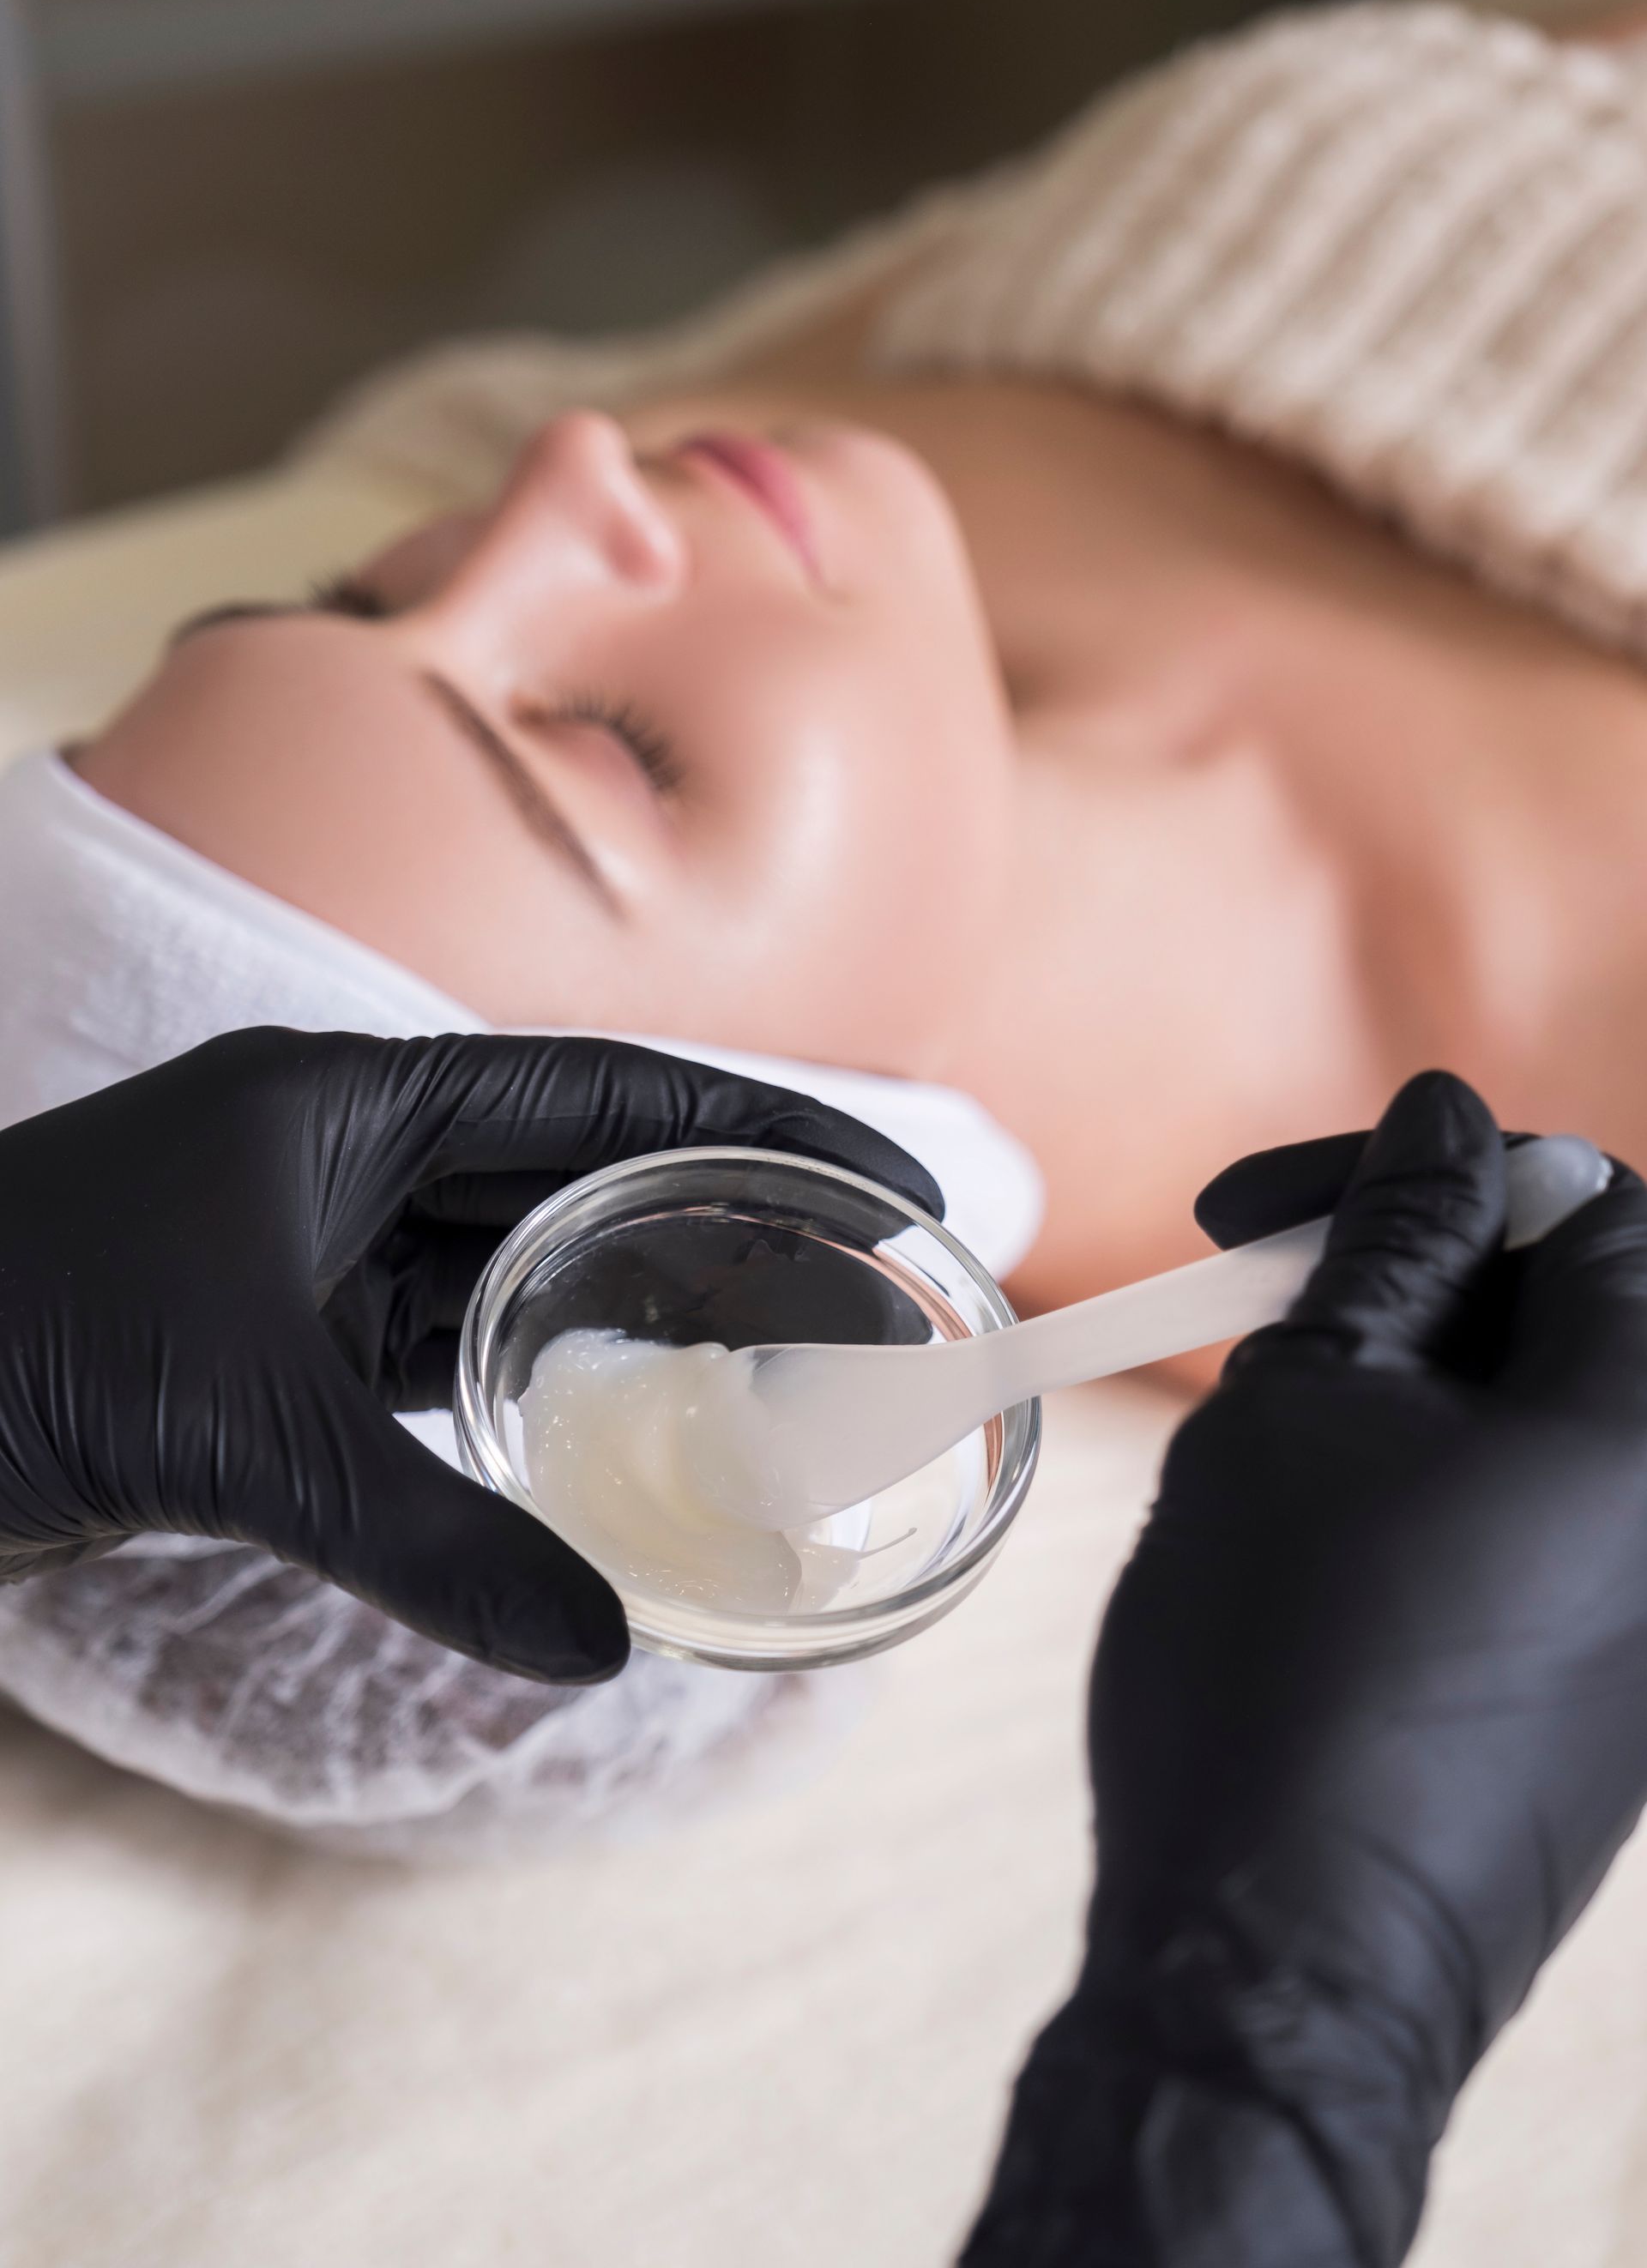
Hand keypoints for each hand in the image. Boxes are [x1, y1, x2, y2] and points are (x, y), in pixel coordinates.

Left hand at [0, 1028, 940, 1683]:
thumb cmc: (19, 1342)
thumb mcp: (244, 1432)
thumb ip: (431, 1538)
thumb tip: (604, 1646)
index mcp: (349, 1101)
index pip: (600, 1094)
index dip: (751, 1122)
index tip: (878, 1171)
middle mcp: (342, 1152)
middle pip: (575, 1173)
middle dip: (711, 1223)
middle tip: (854, 1287)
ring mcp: (303, 1245)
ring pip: (511, 1266)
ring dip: (627, 1308)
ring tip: (768, 1360)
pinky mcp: (268, 1339)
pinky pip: (434, 1351)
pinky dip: (524, 1388)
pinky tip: (610, 1430)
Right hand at [965, 1073, 1646, 2266]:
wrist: (1284, 1964)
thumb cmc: (1283, 1665)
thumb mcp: (1307, 1405)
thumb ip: (1394, 1245)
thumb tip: (1443, 1125)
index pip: (1586, 1200)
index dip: (1411, 1173)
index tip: (1248, 1211)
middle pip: (1585, 1307)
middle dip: (1416, 1271)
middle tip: (1255, 1299)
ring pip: (1555, 1417)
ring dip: (1421, 1374)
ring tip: (1274, 1420)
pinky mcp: (1621, 1698)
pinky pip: (1555, 1522)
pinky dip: (1450, 1475)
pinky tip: (1327, 1521)